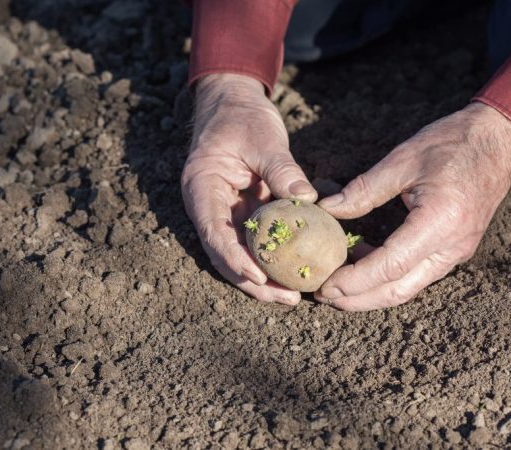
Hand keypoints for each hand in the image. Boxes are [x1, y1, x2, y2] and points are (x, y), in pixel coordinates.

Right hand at [181, 74, 317, 304]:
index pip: (213, 232)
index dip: (233, 258)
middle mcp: (209, 207)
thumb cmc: (242, 117)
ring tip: (292, 297)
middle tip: (287, 298)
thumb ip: (281, 168)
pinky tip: (294, 272)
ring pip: (239, 255)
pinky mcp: (243, 214)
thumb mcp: (263, 138)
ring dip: (263, 278)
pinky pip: (255, 242)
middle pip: (224, 254)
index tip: (258, 276)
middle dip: (253, 281)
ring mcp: (225, 213)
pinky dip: (272, 259)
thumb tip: (308, 198)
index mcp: (202, 187)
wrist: (233, 105)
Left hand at [315, 102, 510, 310]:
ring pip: (408, 287)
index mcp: (440, 221)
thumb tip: (328, 208)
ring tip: (338, 285)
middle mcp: (452, 246)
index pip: (390, 267)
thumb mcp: (402, 160)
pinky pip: (418, 273)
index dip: (354, 281)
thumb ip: (363, 189)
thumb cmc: (452, 144)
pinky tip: (364, 261)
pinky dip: (388, 276)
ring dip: (371, 291)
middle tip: (324, 295)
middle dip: (358, 299)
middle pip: (398, 290)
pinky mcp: (455, 248)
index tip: (325, 285)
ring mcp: (457, 251)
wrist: (500, 141)